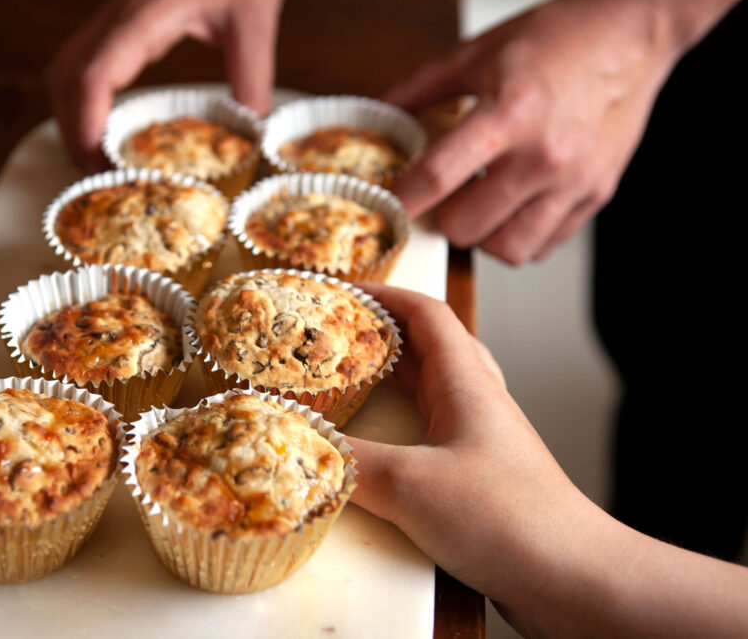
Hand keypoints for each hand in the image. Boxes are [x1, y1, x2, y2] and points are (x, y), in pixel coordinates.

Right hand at [45, 0, 286, 166]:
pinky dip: (84, 98)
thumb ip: (252, 74)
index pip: (95, 73)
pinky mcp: (122, 19)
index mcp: (146, 16)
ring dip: (71, 114)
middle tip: (95, 172)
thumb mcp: (255, 15)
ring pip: (66, 68)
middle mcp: (119, 17)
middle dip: (71, 128)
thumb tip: (251, 131)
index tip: (94, 159)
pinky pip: (85, 61)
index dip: (86, 120)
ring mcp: (115, 16)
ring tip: (97, 155)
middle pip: (65, 76)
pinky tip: (108, 122)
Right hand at [349, 284, 747, 636]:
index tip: (338, 291)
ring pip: (428, 393)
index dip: (382, 294)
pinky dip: (395, 430)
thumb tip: (298, 441)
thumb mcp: (412, 484)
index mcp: (467, 383)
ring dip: (388, 382)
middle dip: (376, 335)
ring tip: (345, 385)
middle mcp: (476, 404)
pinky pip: (428, 436)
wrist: (571, 578)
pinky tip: (374, 451)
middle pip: (426, 348)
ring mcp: (479, 442)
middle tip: (331, 339)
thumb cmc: (508, 518)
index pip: (426, 313)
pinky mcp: (477, 480)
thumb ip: (348, 461)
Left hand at [385, 0, 674, 263]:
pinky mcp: (596, 194)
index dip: (402, 199)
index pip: (437, 176)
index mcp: (506, 115)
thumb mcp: (477, 52)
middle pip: (466, 228)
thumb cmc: (555, 41)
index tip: (388, 204)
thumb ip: (421, 87)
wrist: (628, 35)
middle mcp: (542, 156)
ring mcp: (573, 181)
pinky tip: (516, 205)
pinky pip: (545, 245)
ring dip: (485, 234)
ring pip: (506, 249)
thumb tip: (380, 112)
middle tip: (449, 195)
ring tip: (483, 205)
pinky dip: (522, 234)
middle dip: (446, 216)